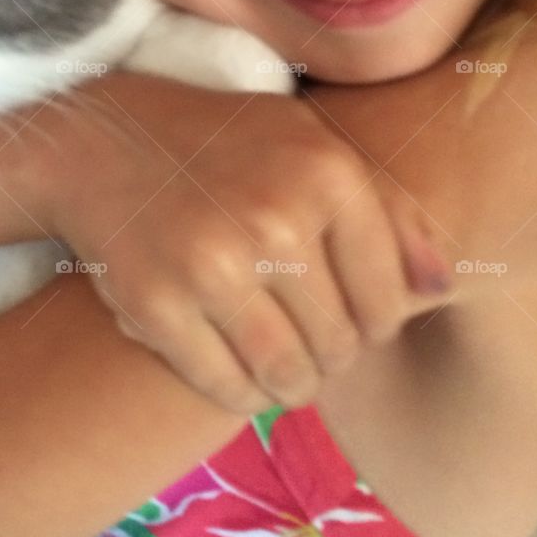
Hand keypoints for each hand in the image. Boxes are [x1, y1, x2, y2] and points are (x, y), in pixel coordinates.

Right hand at [41, 70, 454, 414]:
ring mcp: (212, 264)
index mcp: (326, 172)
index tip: (347, 315)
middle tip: (304, 337)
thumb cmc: (218, 144)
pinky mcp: (156, 304)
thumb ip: (387, 210)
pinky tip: (236, 372)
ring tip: (280, 366)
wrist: (98, 141)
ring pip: (289, 376)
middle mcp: (275, 218)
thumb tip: (439, 289)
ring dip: (291, 386)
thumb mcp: (307, 141)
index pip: (388, 300)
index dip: (374, 322)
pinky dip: (239, 395)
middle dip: (329, 354)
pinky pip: (226, 388)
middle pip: (340, 344)